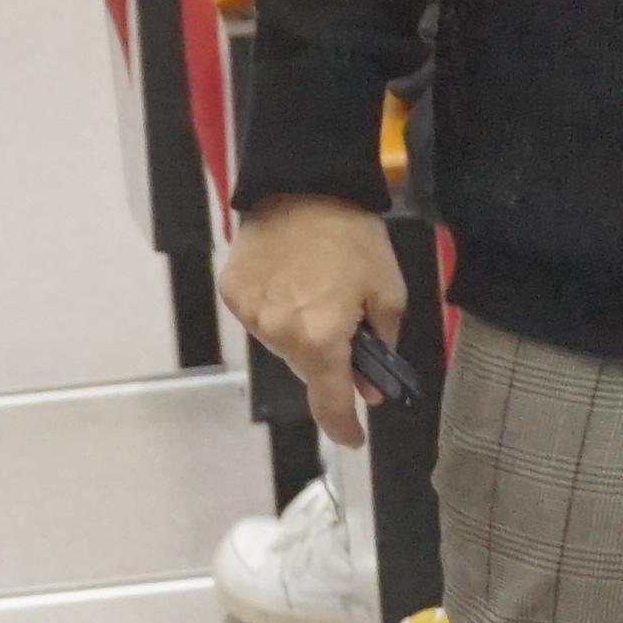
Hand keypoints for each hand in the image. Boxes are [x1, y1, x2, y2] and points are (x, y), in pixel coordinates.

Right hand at [223, 195, 407, 448]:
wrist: (303, 186)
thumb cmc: (351, 236)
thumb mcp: (387, 291)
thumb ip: (381, 345)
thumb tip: (370, 384)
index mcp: (319, 339)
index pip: (329, 403)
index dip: (343, 426)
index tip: (354, 437)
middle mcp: (277, 335)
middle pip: (308, 369)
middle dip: (331, 357)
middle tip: (349, 322)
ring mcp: (250, 315)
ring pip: (283, 344)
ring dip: (302, 331)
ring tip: (318, 288)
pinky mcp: (234, 293)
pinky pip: (261, 317)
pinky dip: (278, 309)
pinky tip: (293, 277)